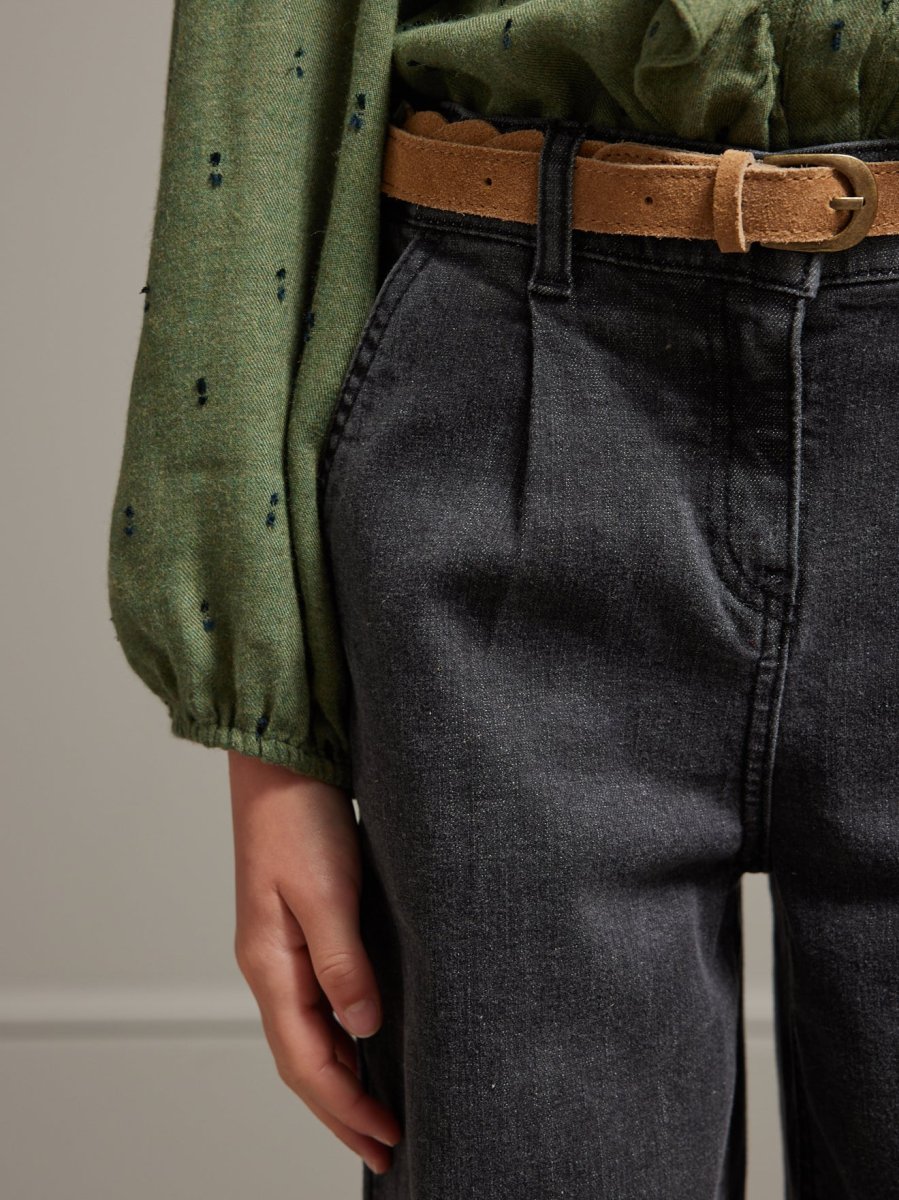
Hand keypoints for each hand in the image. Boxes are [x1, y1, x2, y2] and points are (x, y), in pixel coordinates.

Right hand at [228, 751, 401, 1175]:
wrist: (282, 761)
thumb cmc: (299, 817)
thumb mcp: (325, 891)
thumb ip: (343, 961)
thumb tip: (365, 1026)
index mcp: (270, 964)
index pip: (305, 1059)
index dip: (344, 1107)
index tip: (387, 1138)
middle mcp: (272, 964)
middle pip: (303, 1057)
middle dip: (342, 1108)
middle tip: (387, 1145)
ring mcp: (282, 947)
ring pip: (310, 1031)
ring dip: (343, 1074)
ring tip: (379, 1108)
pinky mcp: (300, 925)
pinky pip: (318, 999)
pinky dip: (341, 1033)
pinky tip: (366, 1037)